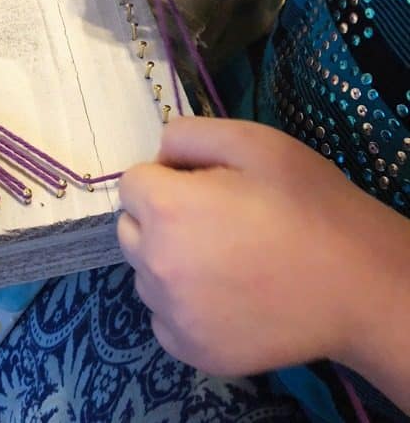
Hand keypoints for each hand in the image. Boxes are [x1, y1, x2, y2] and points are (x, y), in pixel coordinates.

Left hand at [118, 117, 409, 384]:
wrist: (355, 283)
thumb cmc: (305, 203)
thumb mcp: (252, 141)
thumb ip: (188, 134)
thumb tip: (159, 156)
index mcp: (166, 209)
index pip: (131, 182)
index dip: (164, 177)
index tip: (200, 185)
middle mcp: (154, 265)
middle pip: (130, 228)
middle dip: (157, 217)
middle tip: (211, 221)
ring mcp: (170, 314)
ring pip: (145, 274)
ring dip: (167, 261)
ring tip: (223, 260)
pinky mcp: (190, 350)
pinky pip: (162, 316)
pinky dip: (181, 305)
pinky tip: (224, 296)